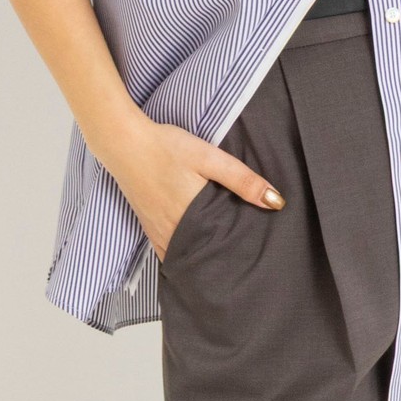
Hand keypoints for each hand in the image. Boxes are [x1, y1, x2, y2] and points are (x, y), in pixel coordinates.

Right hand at [91, 110, 284, 261]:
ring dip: (205, 255)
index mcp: (193, 217)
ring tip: (226, 252)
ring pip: (188, 254)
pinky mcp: (149, 227)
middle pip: (206, 254)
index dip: (241, 251)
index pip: (224, 246)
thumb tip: (275, 202)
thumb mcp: (210, 158)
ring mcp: (159, 233)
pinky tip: (197, 247)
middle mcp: (174, 232)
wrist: (125, 143)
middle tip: (247, 255)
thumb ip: (242, 180)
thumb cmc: (167, 147)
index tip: (257, 254)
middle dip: (225, 256)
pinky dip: (184, 252)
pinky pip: (169, 251)